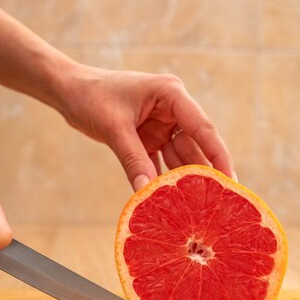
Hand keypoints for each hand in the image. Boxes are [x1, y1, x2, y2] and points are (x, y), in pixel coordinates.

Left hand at [57, 65, 234, 190]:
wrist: (68, 90)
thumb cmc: (91, 96)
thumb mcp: (114, 128)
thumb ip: (133, 159)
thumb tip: (148, 193)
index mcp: (170, 94)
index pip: (202, 127)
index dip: (218, 155)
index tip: (231, 181)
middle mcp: (171, 109)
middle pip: (194, 146)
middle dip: (203, 174)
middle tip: (216, 204)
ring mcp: (160, 125)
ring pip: (178, 157)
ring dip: (183, 181)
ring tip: (195, 209)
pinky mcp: (148, 138)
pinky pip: (160, 162)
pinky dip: (162, 180)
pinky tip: (169, 201)